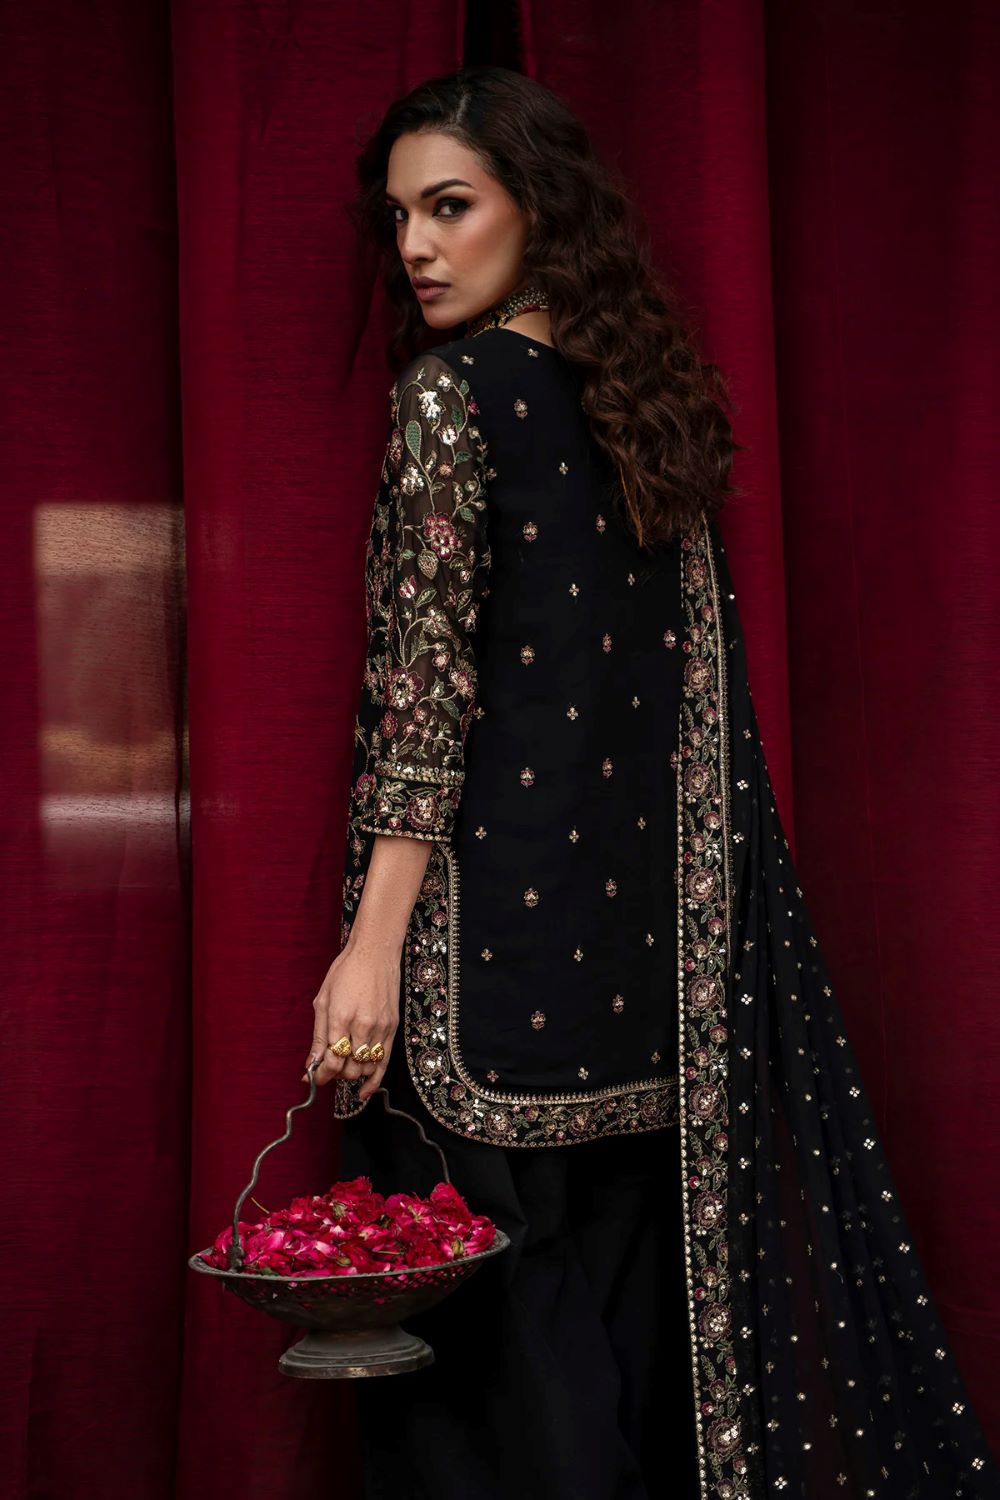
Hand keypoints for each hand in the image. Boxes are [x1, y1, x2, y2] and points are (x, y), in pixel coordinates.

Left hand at [303, 939, 399, 1102]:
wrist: (375, 954)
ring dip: (351, 1074)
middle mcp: (362, 1026)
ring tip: (343, 1066)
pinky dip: (374, 1080)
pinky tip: (364, 1091)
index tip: (312, 1077)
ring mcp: (380, 1028)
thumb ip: (318, 1036)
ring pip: (365, 1068)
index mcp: (341, 1017)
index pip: (331, 1061)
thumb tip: (311, 1064)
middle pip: (348, 1069)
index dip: (319, 1075)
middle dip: (334, 1074)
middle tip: (326, 1069)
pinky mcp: (392, 1029)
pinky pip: (384, 1063)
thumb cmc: (346, 972)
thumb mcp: (323, 1000)